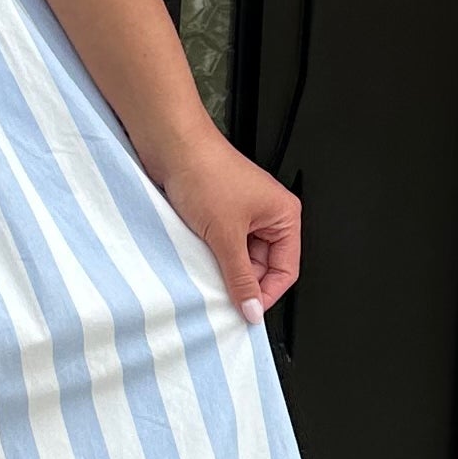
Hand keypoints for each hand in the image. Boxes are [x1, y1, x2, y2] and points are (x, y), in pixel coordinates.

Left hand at [144, 123, 299, 321]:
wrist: (171, 146)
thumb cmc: (205, 172)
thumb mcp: (226, 235)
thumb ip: (240, 277)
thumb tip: (252, 307)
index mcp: (284, 215)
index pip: (286, 270)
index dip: (268, 293)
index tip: (247, 312)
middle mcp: (267, 215)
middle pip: (263, 266)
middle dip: (243, 282)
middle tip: (222, 296)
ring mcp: (242, 215)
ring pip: (240, 258)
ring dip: (224, 269)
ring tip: (207, 269)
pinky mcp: (219, 214)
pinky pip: (222, 247)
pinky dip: (211, 256)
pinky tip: (199, 259)